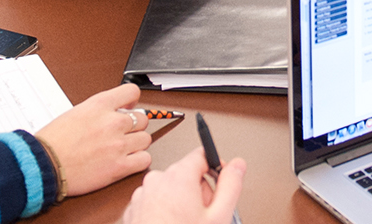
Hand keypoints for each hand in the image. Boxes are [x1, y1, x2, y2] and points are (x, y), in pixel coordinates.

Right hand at [35, 83, 154, 196]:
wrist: (44, 165)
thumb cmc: (54, 142)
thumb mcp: (76, 112)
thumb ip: (100, 110)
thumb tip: (117, 111)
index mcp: (100, 105)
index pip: (132, 92)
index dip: (132, 102)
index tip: (129, 109)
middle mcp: (113, 122)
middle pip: (143, 119)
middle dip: (134, 126)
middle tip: (121, 134)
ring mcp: (118, 144)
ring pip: (145, 139)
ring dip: (136, 144)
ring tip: (121, 149)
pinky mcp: (120, 166)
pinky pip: (145, 159)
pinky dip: (138, 161)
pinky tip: (126, 161)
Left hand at [123, 147, 246, 223]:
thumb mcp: (218, 216)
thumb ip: (231, 185)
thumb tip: (237, 165)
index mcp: (178, 176)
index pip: (202, 155)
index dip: (216, 168)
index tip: (221, 182)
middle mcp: (157, 180)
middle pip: (187, 173)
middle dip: (200, 191)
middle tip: (204, 215)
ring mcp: (142, 195)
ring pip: (170, 189)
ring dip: (181, 203)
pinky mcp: (134, 209)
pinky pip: (155, 202)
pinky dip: (164, 212)